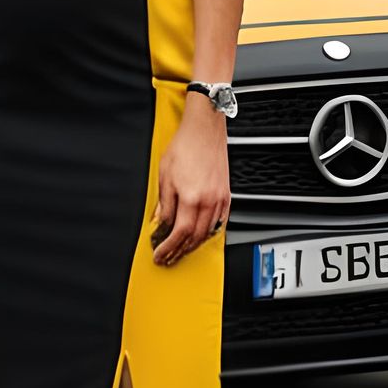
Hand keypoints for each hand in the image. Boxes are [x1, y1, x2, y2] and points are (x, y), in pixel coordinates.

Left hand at [151, 109, 229, 266]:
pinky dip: (208, 233)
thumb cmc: (185, 146)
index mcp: (190, 198)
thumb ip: (164, 203)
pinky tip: (200, 235)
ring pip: (207, 233)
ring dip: (193, 245)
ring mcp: (219, 199)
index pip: (179, 233)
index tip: (160, 254)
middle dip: (180, 251)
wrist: (204, 130)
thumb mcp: (164, 175)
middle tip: (169, 257)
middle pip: (194, 238)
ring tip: (181, 250)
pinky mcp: (226, 195)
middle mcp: (208, 201)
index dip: (168, 248)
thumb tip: (162, 222)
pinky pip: (219, 222)